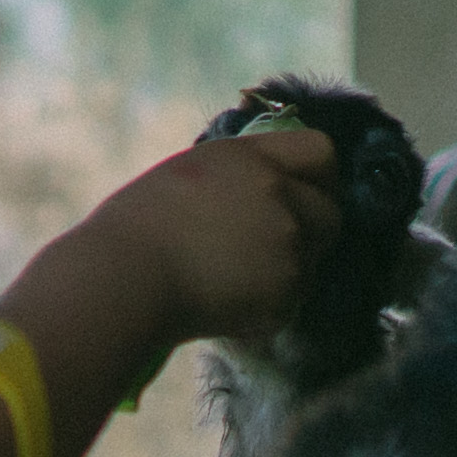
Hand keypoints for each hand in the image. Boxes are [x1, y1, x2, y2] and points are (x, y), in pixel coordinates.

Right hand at [90, 125, 342, 348]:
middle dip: (310, 228)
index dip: (316, 176)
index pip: (321, 152)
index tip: (302, 193)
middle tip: (269, 246)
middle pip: (330, 211)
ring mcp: (288, 246)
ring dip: (289, 268)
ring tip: (237, 277)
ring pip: (313, 260)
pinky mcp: (285, 294)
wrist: (125, 278)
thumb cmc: (137, 227)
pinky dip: (269, 305)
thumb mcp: (191, 173)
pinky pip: (292, 299)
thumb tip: (267, 184)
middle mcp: (280, 195)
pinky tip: (227, 302)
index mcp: (254, 158)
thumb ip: (239, 175)